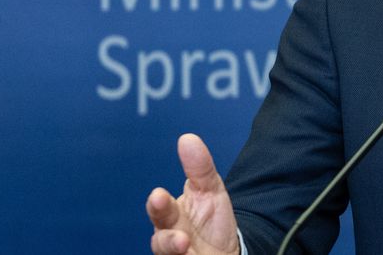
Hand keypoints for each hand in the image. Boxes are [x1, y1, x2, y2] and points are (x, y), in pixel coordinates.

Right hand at [147, 133, 240, 254]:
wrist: (224, 250)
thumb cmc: (210, 219)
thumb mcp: (210, 190)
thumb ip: (199, 168)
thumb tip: (187, 138)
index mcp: (171, 215)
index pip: (161, 208)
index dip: (159, 204)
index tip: (159, 194)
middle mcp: (169, 238)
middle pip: (161, 241)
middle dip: (166, 239)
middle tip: (178, 237)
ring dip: (176, 251)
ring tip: (185, 245)